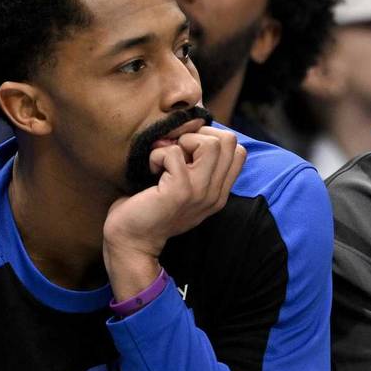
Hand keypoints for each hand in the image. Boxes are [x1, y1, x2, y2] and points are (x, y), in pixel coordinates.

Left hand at [103, 128, 245, 298]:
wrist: (132, 241)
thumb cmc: (150, 209)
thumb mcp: (183, 190)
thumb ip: (197, 169)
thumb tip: (193, 129)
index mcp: (219, 192)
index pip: (238, 151)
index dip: (211, 139)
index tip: (187, 151)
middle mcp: (216, 193)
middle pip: (229, 141)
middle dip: (198, 135)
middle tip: (176, 150)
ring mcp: (201, 192)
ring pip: (211, 143)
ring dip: (182, 142)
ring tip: (165, 158)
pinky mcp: (180, 191)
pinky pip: (174, 152)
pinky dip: (157, 154)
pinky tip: (150, 169)